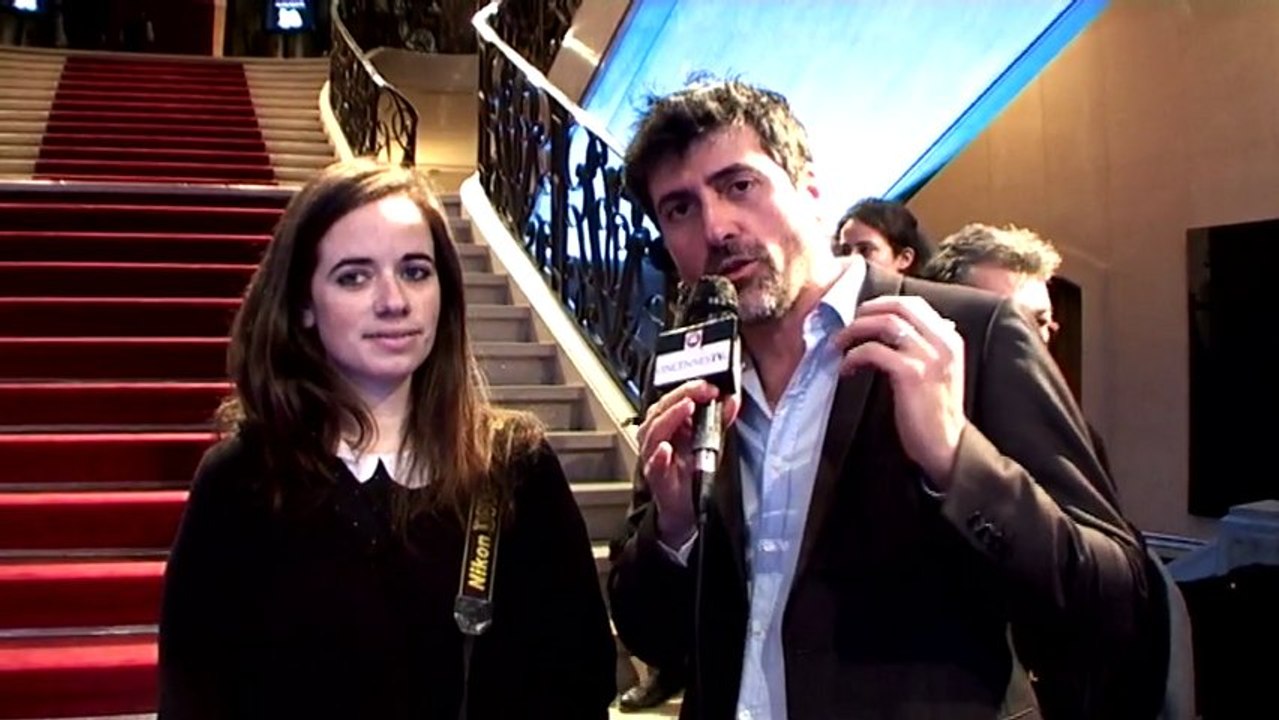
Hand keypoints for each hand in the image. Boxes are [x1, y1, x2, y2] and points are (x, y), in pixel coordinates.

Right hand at [637, 380, 740, 546]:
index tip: (709, 385)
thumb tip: (731, 399)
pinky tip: (665, 449)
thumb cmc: (691, 472)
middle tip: (701, 391)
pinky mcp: (656, 477)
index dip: (690, 388)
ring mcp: (654, 455)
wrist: (685, 506)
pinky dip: (658, 456)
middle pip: (661, 409)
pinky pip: (654, 465)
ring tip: (686, 407)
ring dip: (670, 417)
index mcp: (668, 423)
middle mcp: (657, 436)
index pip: (674, 398)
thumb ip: (719, 419)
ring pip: (654, 431)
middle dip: (681, 396)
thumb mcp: (710, 442)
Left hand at [832, 296, 966, 486]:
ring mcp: (928, 356)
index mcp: (949, 338)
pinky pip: (874, 351)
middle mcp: (943, 341)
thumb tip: (899, 329)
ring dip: (855, 330)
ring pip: (885, 322)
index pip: (913, 303)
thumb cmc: (936, 413)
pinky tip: (846, 368)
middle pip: (899, 306)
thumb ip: (926, 348)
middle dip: (866, 311)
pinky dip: (854, 356)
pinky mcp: (911, 374)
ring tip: (838, 343)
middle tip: (845, 325)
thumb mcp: (939, 372)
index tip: (861, 314)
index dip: (881, 303)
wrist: (947, 446)